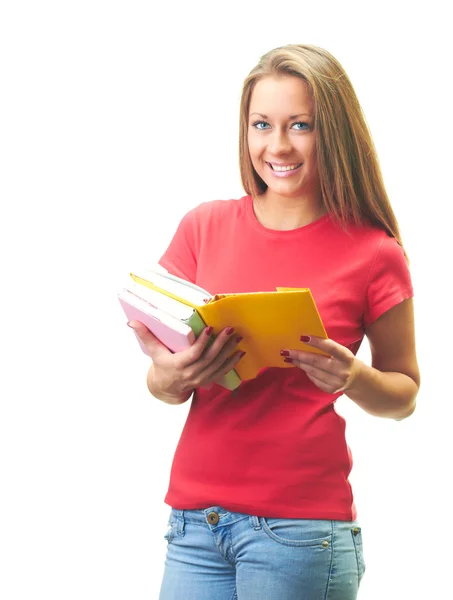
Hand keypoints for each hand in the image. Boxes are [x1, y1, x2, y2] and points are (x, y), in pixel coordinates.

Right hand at [127, 321, 244, 398]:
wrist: (167, 388)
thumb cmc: (161, 365)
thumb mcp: (153, 352)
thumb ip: (145, 335)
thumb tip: (131, 322)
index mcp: (178, 365)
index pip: (193, 354)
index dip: (202, 343)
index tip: (210, 329)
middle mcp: (191, 374)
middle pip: (209, 358)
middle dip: (221, 343)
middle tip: (230, 329)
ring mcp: (201, 379)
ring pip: (218, 364)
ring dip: (229, 350)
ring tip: (237, 337)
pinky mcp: (208, 380)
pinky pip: (222, 372)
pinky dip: (232, 362)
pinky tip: (240, 352)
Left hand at [280, 336, 362, 393]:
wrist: (356, 378)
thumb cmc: (343, 360)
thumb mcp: (341, 351)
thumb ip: (327, 347)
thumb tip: (304, 339)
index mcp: (346, 357)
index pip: (330, 348)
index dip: (316, 342)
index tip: (302, 337)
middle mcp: (342, 371)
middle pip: (316, 361)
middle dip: (299, 355)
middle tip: (286, 351)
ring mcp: (337, 382)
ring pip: (312, 371)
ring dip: (299, 363)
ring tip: (289, 357)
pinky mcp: (330, 390)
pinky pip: (314, 379)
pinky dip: (306, 372)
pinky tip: (300, 366)